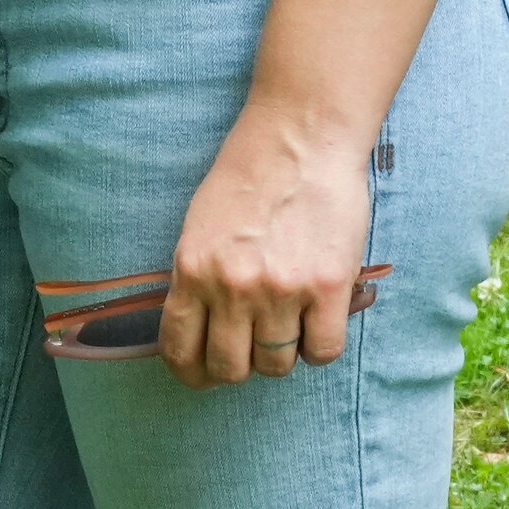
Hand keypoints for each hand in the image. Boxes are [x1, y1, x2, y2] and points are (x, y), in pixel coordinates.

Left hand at [157, 114, 378, 386]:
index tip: (203, 372)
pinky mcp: (328, 287)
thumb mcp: (200, 225)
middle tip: (253, 343)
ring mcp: (282, 289)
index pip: (179, 350)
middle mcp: (233, 286)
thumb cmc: (249, 174)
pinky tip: (319, 317)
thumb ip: (197, 279)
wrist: (301, 136)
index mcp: (193, 269)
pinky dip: (320, 344)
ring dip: (283, 350)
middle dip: (240, 364)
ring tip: (290, 316)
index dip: (192, 371)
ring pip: (277, 364)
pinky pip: (323, 352)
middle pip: (230, 369)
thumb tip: (200, 332)